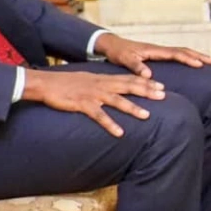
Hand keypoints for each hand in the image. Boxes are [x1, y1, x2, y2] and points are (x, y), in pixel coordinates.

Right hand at [22, 66, 161, 137]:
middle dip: (147, 91)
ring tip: (147, 115)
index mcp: (104, 78)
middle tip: (163, 96)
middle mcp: (102, 85)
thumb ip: (104, 84)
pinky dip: (110, 124)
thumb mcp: (89, 80)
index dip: (147, 82)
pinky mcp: (82, 104)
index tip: (162, 86)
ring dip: (132, 108)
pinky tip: (120, 132)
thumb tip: (117, 89)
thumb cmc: (67, 83)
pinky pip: (99, 116)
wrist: (46, 83)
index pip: (130, 78)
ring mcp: (93, 94)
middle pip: (128, 86)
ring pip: (117, 101)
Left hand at [95, 32, 208, 80]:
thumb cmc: (118, 52)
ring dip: (196, 56)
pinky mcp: (158, 54)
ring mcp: (160, 50)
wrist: (112, 45)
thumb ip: (137, 67)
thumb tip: (150, 75)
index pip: (176, 53)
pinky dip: (188, 57)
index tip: (200, 65)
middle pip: (184, 50)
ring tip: (209, 61)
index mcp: (154, 50)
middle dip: (199, 56)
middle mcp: (159, 49)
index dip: (188, 59)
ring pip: (182, 51)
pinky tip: (193, 62)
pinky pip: (177, 54)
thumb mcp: (125, 60)